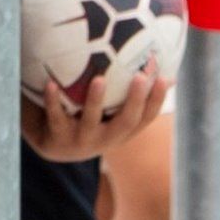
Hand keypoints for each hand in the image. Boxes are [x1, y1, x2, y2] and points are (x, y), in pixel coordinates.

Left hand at [20, 68, 164, 161]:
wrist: (56, 146)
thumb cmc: (93, 120)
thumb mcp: (114, 113)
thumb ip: (136, 95)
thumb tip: (169, 73)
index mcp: (123, 131)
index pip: (146, 117)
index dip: (156, 100)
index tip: (163, 78)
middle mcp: (107, 138)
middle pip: (125, 122)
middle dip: (134, 101)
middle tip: (140, 77)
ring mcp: (83, 140)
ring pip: (91, 122)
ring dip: (95, 101)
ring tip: (99, 80)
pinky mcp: (58, 137)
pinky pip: (56, 117)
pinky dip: (53, 101)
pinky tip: (51, 83)